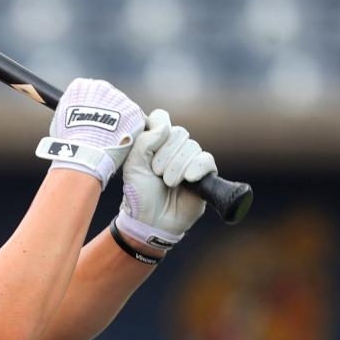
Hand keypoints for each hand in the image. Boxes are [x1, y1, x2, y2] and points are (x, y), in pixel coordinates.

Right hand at [35, 78, 145, 189]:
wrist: (85, 151)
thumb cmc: (69, 140)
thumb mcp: (60, 118)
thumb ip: (70, 109)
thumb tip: (72, 112)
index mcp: (82, 87)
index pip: (90, 91)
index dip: (92, 107)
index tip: (91, 119)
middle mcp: (102, 88)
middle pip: (108, 98)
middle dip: (108, 113)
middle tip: (102, 132)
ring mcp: (120, 98)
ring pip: (122, 109)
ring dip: (120, 122)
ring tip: (111, 140)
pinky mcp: (134, 112)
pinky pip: (134, 121)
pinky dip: (130, 132)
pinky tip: (120, 142)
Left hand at [116, 109, 216, 249]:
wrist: (150, 221)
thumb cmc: (139, 193)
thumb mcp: (133, 165)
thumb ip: (145, 141)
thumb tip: (166, 126)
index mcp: (155, 141)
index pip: (162, 118)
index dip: (157, 130)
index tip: (149, 150)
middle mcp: (174, 148)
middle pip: (178, 132)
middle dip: (165, 154)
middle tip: (156, 173)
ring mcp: (190, 160)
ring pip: (192, 146)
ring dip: (177, 166)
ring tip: (168, 183)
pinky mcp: (204, 174)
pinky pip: (207, 160)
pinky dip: (197, 168)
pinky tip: (188, 180)